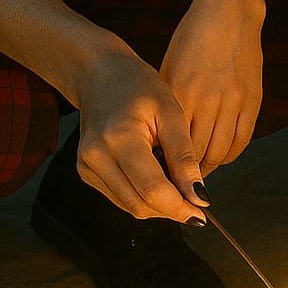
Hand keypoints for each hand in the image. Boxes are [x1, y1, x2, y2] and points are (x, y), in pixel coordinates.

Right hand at [71, 46, 208, 222]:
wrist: (101, 75)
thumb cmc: (138, 86)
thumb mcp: (171, 113)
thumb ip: (184, 157)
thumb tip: (199, 196)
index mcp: (119, 138)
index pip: (152, 189)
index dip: (179, 207)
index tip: (201, 213)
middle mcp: (96, 157)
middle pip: (139, 205)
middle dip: (171, 210)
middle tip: (195, 201)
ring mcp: (87, 167)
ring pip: (129, 206)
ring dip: (158, 206)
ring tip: (176, 185)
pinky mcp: (86, 173)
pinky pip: (120, 198)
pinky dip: (143, 196)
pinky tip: (156, 178)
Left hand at [159, 0, 265, 178]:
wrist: (230, 10)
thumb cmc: (192, 36)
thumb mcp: (169, 67)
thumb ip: (167, 104)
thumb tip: (157, 142)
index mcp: (182, 91)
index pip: (172, 145)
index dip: (165, 168)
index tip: (156, 179)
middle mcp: (208, 99)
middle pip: (196, 155)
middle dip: (184, 176)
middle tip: (174, 185)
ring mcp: (234, 100)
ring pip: (219, 153)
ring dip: (206, 170)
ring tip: (194, 176)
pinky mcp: (253, 99)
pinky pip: (241, 141)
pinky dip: (228, 156)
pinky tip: (217, 157)